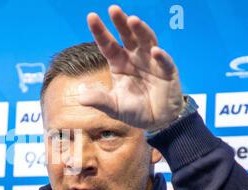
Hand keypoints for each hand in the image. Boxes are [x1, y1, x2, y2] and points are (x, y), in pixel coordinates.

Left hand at [79, 5, 185, 130]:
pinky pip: (164, 63)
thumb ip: (99, 100)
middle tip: (113, 9)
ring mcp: (152, 63)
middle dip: (121, 23)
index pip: (108, 45)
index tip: (91, 16)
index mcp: (119, 64)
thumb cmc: (133, 110)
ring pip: (147, 42)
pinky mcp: (168, 72)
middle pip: (127, 37)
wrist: (156, 121)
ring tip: (132, 20)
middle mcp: (135, 58)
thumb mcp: (113, 107)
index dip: (100, 31)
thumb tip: (80, 97)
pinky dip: (161, 57)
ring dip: (141, 31)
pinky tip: (155, 51)